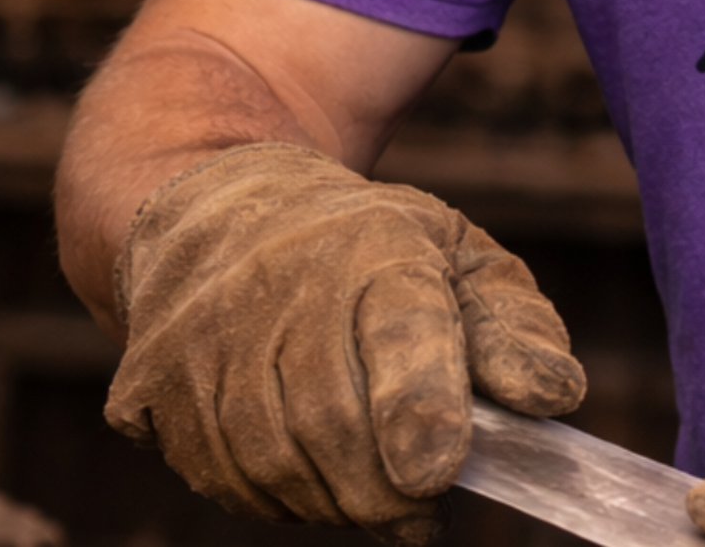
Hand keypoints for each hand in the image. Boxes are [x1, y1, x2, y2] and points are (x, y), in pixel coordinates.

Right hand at [104, 142, 583, 544]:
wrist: (216, 209)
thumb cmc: (361, 246)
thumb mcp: (455, 255)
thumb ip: (513, 327)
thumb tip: (555, 396)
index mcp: (370, 246)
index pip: (396, 332)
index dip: (418, 407)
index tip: (440, 470)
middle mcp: (276, 286)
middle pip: (334, 423)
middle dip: (388, 483)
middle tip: (425, 495)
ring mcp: (201, 340)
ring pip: (275, 467)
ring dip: (335, 495)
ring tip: (369, 471)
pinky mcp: (149, 390)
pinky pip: (219, 480)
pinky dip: (274, 494)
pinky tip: (304, 460)